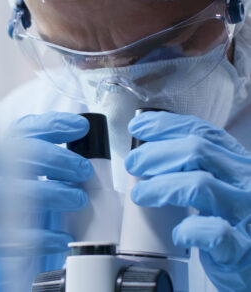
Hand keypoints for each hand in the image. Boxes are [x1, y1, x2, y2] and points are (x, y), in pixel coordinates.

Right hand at [0, 112, 92, 273]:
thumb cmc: (2, 184)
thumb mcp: (14, 159)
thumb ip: (41, 141)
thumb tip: (80, 126)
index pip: (25, 129)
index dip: (56, 125)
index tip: (82, 127)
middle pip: (27, 157)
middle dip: (62, 161)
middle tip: (84, 171)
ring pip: (26, 194)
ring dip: (59, 195)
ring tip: (79, 199)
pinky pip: (20, 238)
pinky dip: (48, 237)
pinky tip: (64, 238)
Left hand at [125, 111, 250, 291]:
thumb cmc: (232, 216)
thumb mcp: (219, 180)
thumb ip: (193, 165)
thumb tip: (148, 153)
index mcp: (238, 161)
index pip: (202, 132)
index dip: (165, 126)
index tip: (137, 127)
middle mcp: (245, 180)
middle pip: (196, 151)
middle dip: (155, 154)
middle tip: (133, 163)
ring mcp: (247, 211)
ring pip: (199, 184)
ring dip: (160, 187)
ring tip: (139, 194)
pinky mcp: (244, 246)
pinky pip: (215, 232)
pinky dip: (190, 230)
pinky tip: (177, 233)